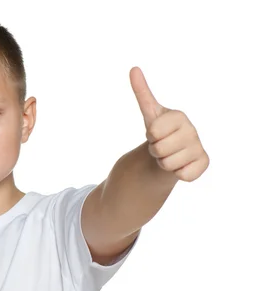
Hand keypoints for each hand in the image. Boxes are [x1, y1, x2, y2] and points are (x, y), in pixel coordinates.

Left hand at [130, 66, 209, 181]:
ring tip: (168, 155)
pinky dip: (177, 173)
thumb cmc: (160, 132)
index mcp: (179, 116)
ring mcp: (199, 147)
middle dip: (155, 151)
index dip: (150, 136)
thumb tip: (133, 68)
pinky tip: (180, 165)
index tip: (155, 133)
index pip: (153, 131)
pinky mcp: (203, 163)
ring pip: (168, 164)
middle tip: (161, 146)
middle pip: (160, 149)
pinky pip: (183, 175)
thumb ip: (142, 92)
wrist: (169, 153)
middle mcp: (192, 130)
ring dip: (163, 163)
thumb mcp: (149, 113)